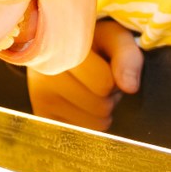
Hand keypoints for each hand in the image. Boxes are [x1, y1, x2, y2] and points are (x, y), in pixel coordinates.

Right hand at [26, 18, 142, 129]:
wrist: (61, 46)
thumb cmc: (93, 43)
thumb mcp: (115, 38)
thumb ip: (127, 56)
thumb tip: (130, 87)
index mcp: (61, 48)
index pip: (104, 83)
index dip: (115, 77)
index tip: (106, 64)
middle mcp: (44, 73)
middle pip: (100, 106)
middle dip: (109, 96)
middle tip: (100, 79)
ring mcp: (40, 97)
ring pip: (94, 124)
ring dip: (101, 111)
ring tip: (90, 90)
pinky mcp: (42, 116)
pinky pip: (82, 133)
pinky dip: (89, 122)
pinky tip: (80, 103)